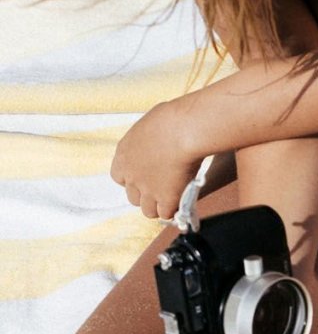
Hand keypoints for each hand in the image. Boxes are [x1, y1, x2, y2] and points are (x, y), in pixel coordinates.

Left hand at [111, 101, 203, 219]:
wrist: (183, 131)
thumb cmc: (170, 120)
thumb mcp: (148, 128)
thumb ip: (147, 142)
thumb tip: (157, 146)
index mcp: (123, 154)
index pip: (118, 178)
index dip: (132, 179)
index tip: (144, 176)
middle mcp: (132, 175)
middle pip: (133, 198)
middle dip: (145, 195)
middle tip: (161, 188)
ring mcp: (148, 190)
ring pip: (148, 211)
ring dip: (158, 206)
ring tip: (172, 198)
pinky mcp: (166, 199)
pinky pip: (165, 214)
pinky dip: (173, 209)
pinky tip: (181, 200)